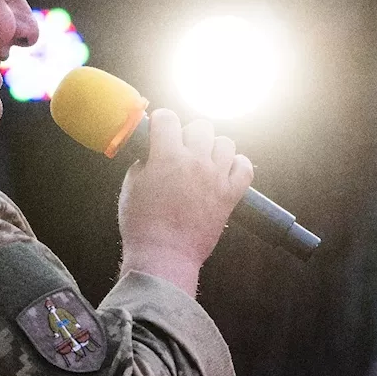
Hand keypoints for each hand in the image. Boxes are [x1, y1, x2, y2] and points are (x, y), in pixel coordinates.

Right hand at [117, 108, 253, 295]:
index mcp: (167, 156)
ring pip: (225, 142)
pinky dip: (237, 165)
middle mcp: (195, 162)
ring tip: (202, 162)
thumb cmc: (142, 226)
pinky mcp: (230, 195)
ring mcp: (216, 178)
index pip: (168, 118)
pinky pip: (245, 167)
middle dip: (188, 134)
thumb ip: (143, 163)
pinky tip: (224, 171)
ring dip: (212, 148)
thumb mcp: (131, 187)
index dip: (160, 121)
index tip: (158, 129)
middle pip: (201, 126)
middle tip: (180, 150)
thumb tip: (151, 153)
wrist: (164, 257)